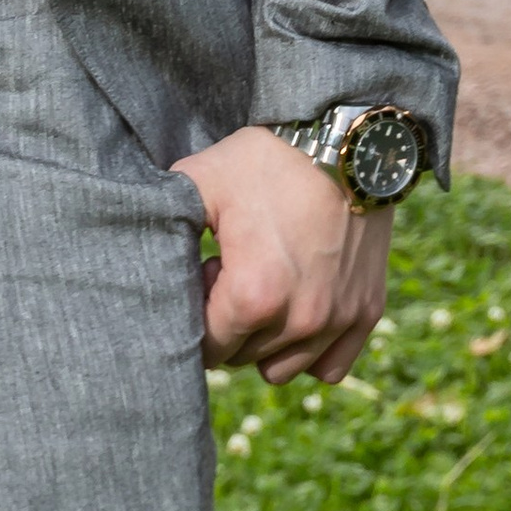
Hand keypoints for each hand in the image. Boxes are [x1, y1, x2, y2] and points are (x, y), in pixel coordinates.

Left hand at [170, 123, 390, 383]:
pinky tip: (299, 305)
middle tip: (235, 269)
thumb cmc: (270, 159)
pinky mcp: (366, 313)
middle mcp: (299, 322)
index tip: (209, 271)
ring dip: (265, 340)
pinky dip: (310, 349)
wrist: (345, 141)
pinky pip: (328, 366)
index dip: (200, 309)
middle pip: (242, 358)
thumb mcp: (204, 177)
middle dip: (229, 323)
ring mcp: (336, 321)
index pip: (208, 348)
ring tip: (266, 284)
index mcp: (252, 296)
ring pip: (281, 369)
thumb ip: (167, 218)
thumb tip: (144, 249)